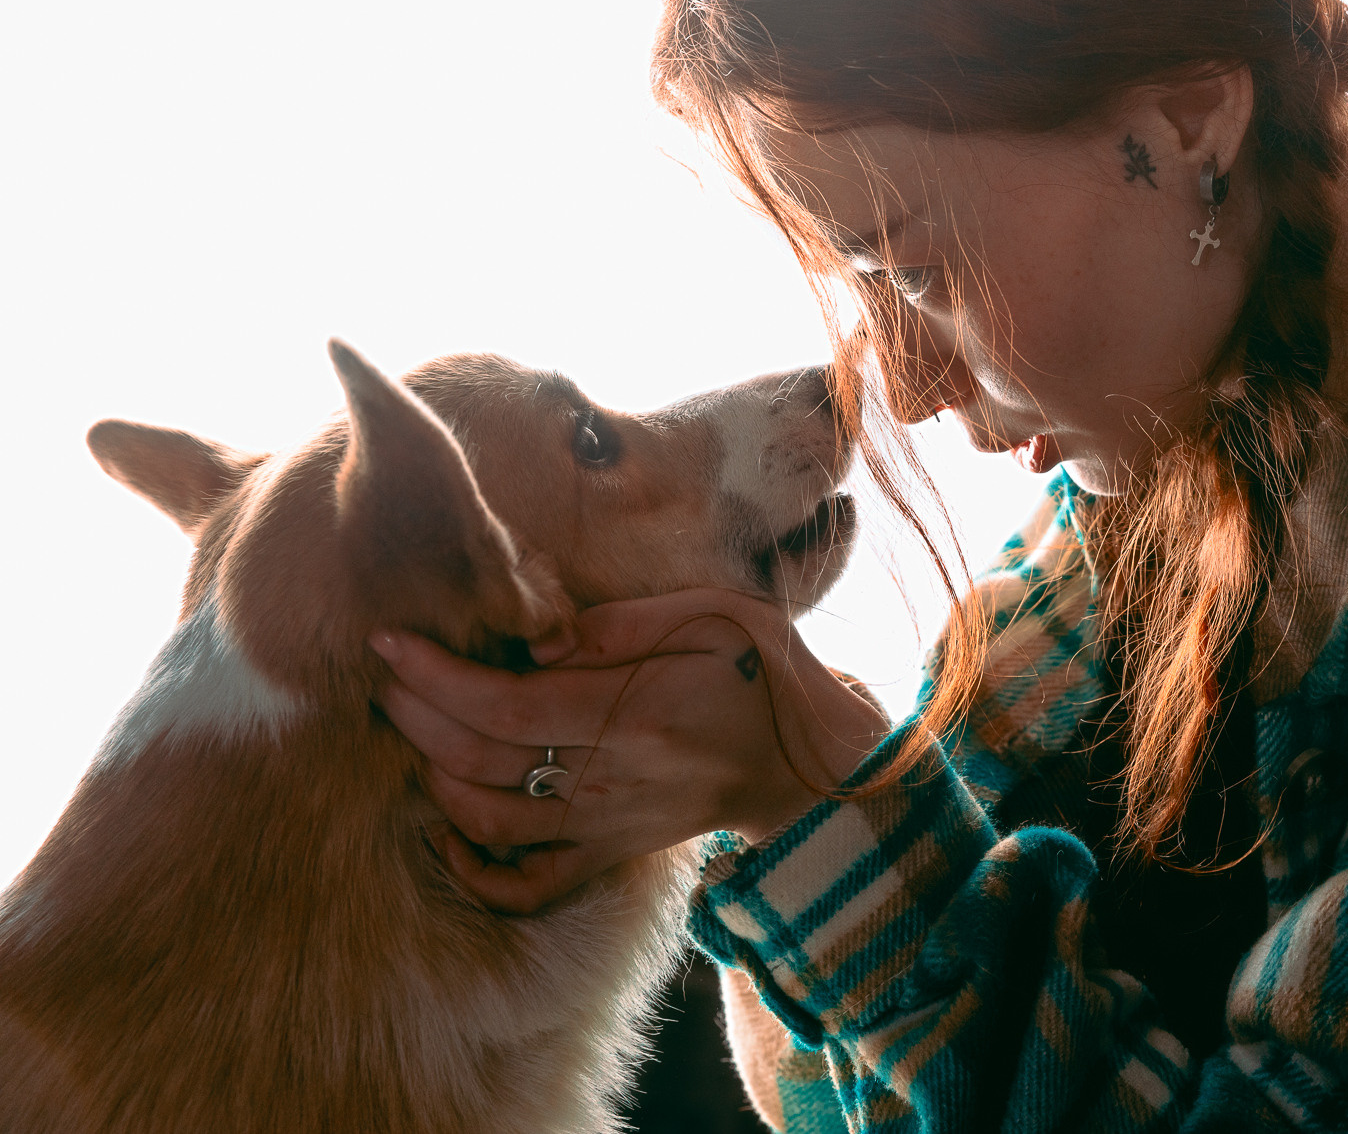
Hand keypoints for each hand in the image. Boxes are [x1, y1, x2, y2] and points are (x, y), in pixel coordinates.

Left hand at [372, 587, 887, 914]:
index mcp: (634, 713)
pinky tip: (446, 830)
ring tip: (411, 728)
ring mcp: (606, 823)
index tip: (389, 643)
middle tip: (386, 675)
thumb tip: (531, 640)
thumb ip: (620, 624)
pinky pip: (526, 882)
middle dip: (415, 715)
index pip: (504, 703)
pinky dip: (472, 869)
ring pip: (487, 820)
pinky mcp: (609, 852)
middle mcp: (611, 777)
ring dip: (432, 777)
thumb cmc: (761, 672)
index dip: (435, 677)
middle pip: (480, 759)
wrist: (810, 761)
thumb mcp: (714, 615)